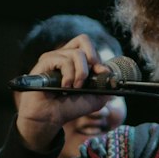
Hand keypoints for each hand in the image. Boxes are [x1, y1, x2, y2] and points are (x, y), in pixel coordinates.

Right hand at [15, 35, 120, 152]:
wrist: (49, 118)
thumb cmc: (68, 108)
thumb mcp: (94, 99)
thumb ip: (105, 87)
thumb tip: (113, 76)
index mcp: (76, 62)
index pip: (91, 48)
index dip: (99, 59)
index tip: (103, 73)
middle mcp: (65, 56)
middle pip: (83, 39)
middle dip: (93, 57)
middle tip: (90, 75)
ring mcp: (55, 57)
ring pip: (77, 54)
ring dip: (81, 73)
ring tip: (74, 88)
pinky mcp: (45, 62)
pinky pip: (64, 60)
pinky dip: (69, 75)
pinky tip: (65, 87)